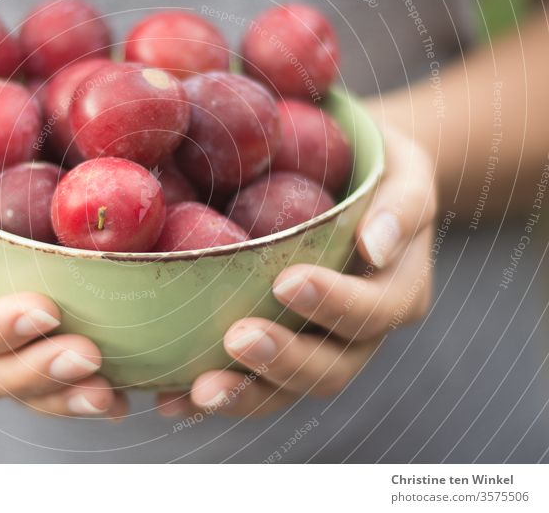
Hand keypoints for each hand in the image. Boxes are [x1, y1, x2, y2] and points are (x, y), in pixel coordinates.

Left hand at [156, 127, 436, 416]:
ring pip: (285, 390)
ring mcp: (314, 349)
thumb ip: (399, 205)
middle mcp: (357, 334)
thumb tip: (374, 245)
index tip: (286, 282)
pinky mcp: (274, 353)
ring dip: (244, 394)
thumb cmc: (372, 173)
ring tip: (199, 389)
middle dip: (283, 359)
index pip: (374, 311)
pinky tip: (169, 399)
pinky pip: (246, 383)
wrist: (346, 184)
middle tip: (237, 338)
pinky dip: (207, 397)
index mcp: (396, 292)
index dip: (334, 304)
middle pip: (329, 368)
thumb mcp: (403, 173)